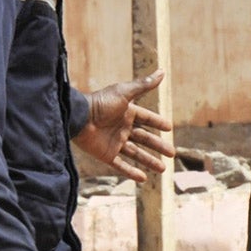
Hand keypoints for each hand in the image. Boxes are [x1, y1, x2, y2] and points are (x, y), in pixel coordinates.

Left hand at [74, 69, 173, 183]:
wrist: (78, 118)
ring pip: (136, 154)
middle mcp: (122, 128)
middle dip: (159, 146)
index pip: (147, 119)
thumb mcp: (125, 93)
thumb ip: (144, 85)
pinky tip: (143, 178)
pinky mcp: (106, 154)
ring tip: (163, 169)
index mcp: (127, 113)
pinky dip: (131, 172)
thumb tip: (162, 71)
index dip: (158, 123)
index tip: (169, 128)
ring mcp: (114, 142)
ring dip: (149, 161)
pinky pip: (121, 165)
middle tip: (172, 153)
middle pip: (145, 138)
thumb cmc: (100, 103)